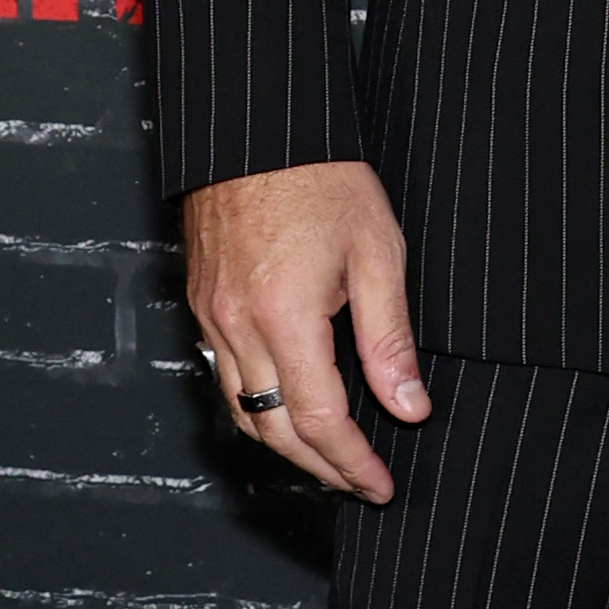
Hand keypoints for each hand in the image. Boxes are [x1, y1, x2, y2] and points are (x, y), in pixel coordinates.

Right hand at [181, 159, 426, 500]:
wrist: (259, 123)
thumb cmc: (321, 175)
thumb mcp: (376, 254)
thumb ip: (390, 339)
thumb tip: (408, 406)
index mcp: (283, 316)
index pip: (320, 420)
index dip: (352, 462)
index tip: (380, 484)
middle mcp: (236, 324)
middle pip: (274, 430)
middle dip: (319, 467)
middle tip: (360, 483)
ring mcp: (210, 315)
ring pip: (241, 410)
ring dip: (284, 444)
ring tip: (329, 457)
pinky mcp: (201, 302)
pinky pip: (223, 377)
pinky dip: (256, 406)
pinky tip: (288, 407)